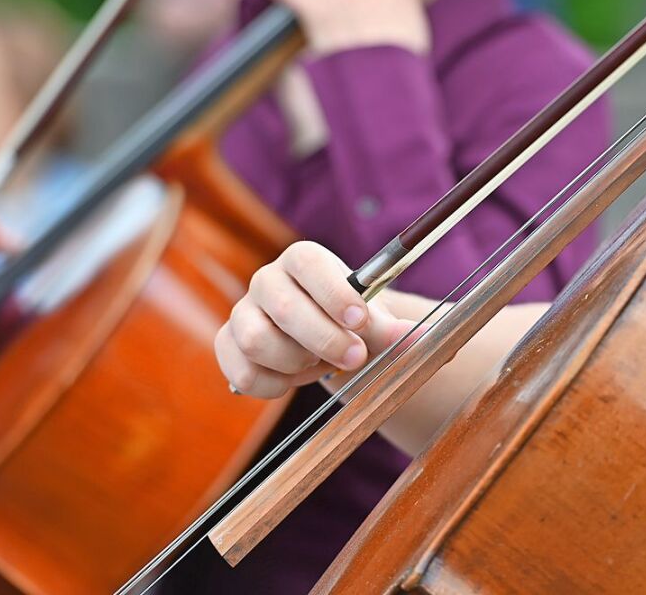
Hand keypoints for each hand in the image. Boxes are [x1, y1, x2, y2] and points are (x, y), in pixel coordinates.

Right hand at [216, 241, 418, 398]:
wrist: (325, 337)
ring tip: (319, 364)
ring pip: (258, 341)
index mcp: (302, 260)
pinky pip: (243, 372)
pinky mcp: (228, 345)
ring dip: (297, 362)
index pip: (309, 263)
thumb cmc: (350, 322)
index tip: (361, 318)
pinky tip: (295, 378)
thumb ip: (393, 328)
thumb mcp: (374, 321)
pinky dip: (275, 385)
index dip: (333, 291)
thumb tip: (418, 336)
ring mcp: (243, 312)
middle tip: (356, 357)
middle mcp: (267, 280)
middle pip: (284, 307)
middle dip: (325, 339)